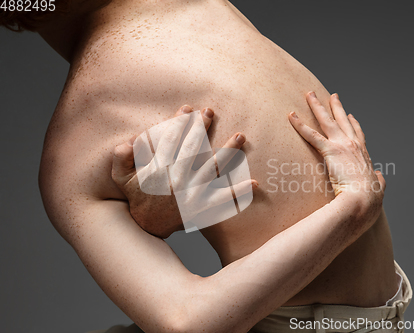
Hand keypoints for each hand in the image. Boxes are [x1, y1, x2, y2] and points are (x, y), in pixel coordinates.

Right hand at [112, 105, 257, 237]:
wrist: (148, 226)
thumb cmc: (137, 196)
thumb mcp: (121, 177)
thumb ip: (121, 157)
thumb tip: (130, 140)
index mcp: (157, 171)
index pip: (170, 141)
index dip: (179, 122)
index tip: (188, 108)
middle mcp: (176, 181)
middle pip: (193, 149)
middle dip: (201, 128)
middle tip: (210, 111)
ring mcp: (192, 194)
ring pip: (212, 169)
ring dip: (228, 151)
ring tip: (240, 134)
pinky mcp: (202, 207)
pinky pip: (223, 199)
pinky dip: (238, 192)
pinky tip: (254, 183)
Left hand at [288, 92, 385, 213]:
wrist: (363, 200)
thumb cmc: (369, 199)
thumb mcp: (378, 188)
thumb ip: (378, 181)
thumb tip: (379, 176)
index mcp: (363, 154)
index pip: (358, 134)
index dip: (354, 124)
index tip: (351, 116)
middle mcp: (354, 145)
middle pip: (343, 121)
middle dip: (336, 107)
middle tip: (333, 96)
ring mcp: (342, 145)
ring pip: (327, 121)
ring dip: (317, 106)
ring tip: (309, 94)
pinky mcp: (330, 150)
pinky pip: (311, 135)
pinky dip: (300, 124)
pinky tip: (291, 116)